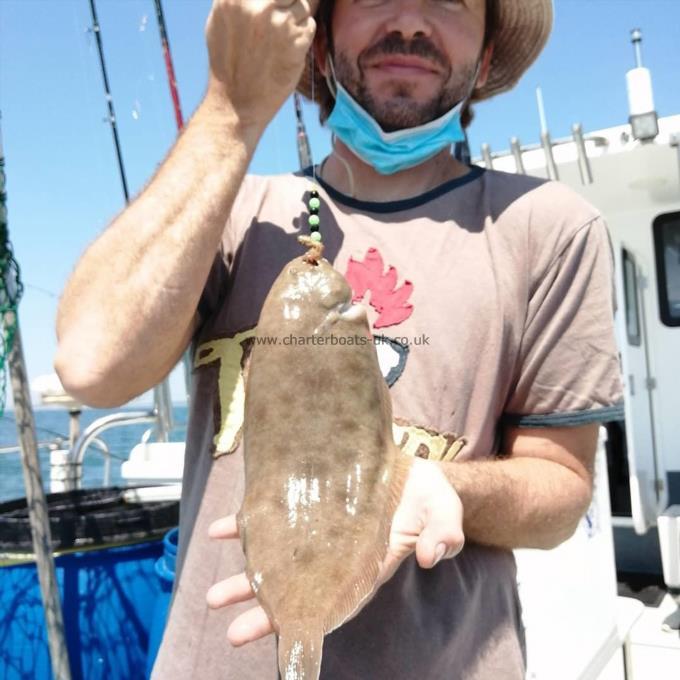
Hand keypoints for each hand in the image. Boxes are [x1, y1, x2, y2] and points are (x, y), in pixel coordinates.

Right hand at [205, 0, 317, 127]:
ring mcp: (279, 24)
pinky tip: (286, 52)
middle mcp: (258, 5)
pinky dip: (302, 37)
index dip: (279, 0)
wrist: (237, 103)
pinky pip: (309, 26)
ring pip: (302, 6)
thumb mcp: (221, 17)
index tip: (277, 8)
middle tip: (278, 25)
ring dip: (296, 21)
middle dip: (287, 4)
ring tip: (279, 42)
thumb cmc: (228, 62)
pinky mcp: (296, 42)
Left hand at [205, 457, 463, 646]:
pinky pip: (274, 513)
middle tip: (224, 614)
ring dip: (245, 570)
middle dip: (260, 602)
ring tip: (213, 592)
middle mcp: (336, 553)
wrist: (414, 467)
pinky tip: (221, 529)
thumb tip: (432, 557)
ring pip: (278, 554)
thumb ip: (444, 533)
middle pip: (294, 585)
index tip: (271, 636)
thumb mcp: (445, 511)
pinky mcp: (309, 499)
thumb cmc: (430, 495)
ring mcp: (319, 527)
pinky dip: (247, 522)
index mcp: (367, 563)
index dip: (301, 618)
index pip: (330, 599)